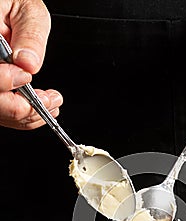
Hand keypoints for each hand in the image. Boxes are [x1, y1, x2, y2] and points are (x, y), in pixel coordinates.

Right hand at [0, 0, 62, 128]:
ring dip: (28, 115)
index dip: (5, 81)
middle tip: (50, 100)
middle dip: (22, 107)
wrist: (9, 7)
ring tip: (52, 103)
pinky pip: (5, 113)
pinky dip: (25, 116)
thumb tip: (28, 63)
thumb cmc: (14, 4)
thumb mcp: (27, 10)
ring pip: (0, 112)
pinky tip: (43, 107)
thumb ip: (29, 35)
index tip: (27, 76)